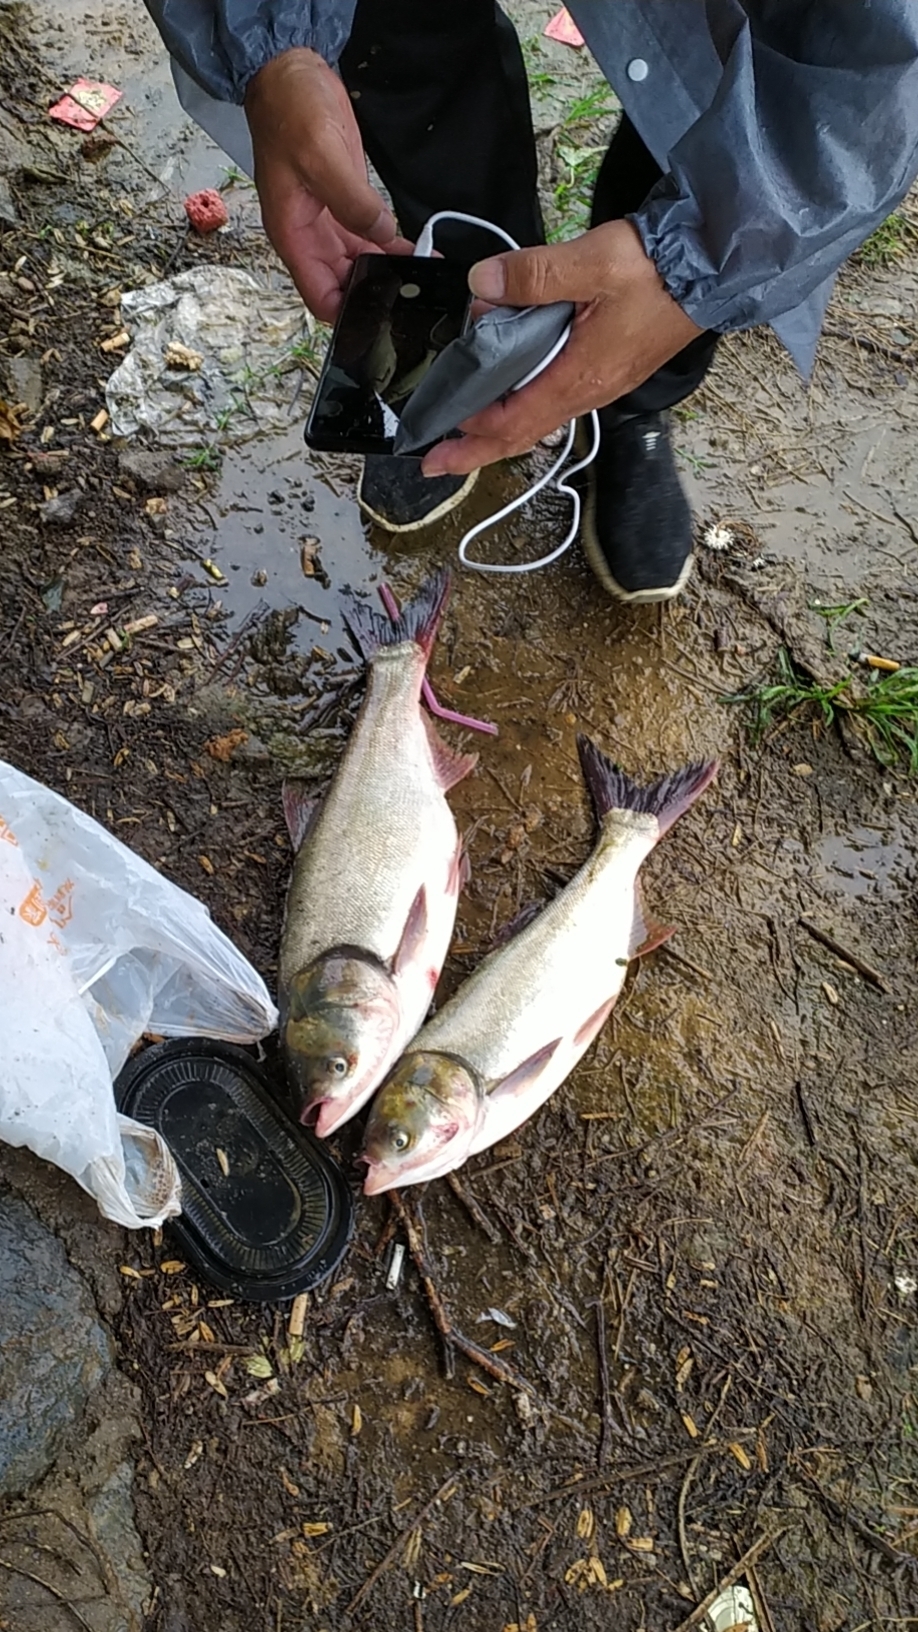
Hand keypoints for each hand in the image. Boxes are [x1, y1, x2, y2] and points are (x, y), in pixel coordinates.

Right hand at [244, 48, 413, 321]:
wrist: (290, 74)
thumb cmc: (291, 112)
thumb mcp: (321, 156)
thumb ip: (352, 201)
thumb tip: (381, 233)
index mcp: (293, 236)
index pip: (320, 297)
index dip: (349, 315)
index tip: (385, 318)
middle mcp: (310, 238)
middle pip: (344, 287)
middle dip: (377, 297)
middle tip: (418, 302)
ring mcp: (329, 224)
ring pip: (361, 267)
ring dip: (389, 275)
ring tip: (426, 281)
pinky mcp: (347, 207)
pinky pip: (371, 240)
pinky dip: (392, 249)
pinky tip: (420, 255)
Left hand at [421, 220, 702, 474]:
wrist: (711, 267)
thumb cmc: (657, 270)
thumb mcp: (590, 262)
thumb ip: (531, 275)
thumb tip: (481, 286)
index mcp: (580, 378)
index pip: (513, 424)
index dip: (470, 440)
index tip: (435, 452)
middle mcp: (589, 391)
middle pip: (522, 433)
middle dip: (476, 450)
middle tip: (436, 458)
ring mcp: (601, 382)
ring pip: (538, 416)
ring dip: (498, 424)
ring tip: (464, 421)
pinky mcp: (607, 366)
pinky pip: (554, 395)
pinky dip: (523, 399)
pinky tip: (507, 383)